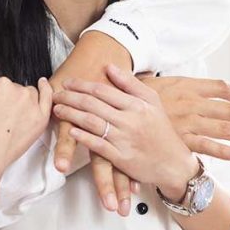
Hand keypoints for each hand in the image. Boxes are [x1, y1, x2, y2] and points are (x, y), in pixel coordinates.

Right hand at [0, 75, 52, 179]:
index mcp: (1, 84)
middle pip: (17, 89)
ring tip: (15, 118)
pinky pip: (48, 99)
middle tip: (2, 116)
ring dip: (25, 101)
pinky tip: (43, 85)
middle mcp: (18, 91)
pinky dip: (46, 90)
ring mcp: (31, 104)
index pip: (3, 84)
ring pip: (31, 95)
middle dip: (11, 99)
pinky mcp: (40, 118)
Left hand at [53, 65, 201, 195]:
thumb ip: (131, 84)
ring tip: (58, 109)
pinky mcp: (121, 158)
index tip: (68, 82)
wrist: (174, 162)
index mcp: (137, 104)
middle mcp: (129, 120)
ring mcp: (124, 139)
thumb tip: (110, 66)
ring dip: (72, 115)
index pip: (103, 90)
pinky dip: (83, 137)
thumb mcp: (152, 101)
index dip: (82, 85)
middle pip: (93, 104)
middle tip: (56, 94)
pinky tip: (71, 131)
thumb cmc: (161, 130)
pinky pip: (98, 145)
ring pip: (92, 123)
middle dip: (71, 97)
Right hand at [139, 75, 229, 158]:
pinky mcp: (181, 140)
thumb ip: (169, 86)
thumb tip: (180, 88)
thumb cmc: (130, 92)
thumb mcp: (152, 82)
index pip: (220, 87)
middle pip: (228, 111)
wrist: (114, 102)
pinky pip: (209, 146)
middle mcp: (192, 103)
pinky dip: (226, 152)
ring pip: (225, 129)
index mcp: (187, 86)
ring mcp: (188, 122)